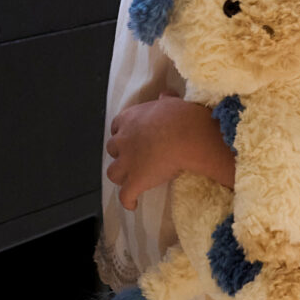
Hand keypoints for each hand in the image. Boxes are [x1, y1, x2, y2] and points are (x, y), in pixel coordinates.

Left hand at [106, 96, 223, 208]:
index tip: (131, 137)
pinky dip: (128, 201)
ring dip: (120, 176)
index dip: (123, 133)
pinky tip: (132, 205)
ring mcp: (127, 162)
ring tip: (129, 181)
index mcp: (130, 119)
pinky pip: (125, 196)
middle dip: (120, 154)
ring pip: (113, 173)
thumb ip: (165, 100)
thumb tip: (165, 94)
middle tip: (133, 158)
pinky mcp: (135, 181)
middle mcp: (123, 140)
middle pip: (112, 149)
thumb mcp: (172, 103)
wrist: (186, 136)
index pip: (117, 126)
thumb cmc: (181, 116)